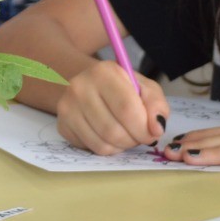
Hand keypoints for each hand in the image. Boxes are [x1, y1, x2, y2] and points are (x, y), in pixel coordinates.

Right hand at [55, 61, 169, 154]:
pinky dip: (108, 149)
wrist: (91, 85)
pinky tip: (111, 137)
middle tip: (139, 135)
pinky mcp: (63, 125)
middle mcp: (80, 87)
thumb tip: (156, 129)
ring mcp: (67, 107)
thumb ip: (156, 105)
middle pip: (113, 131)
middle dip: (133, 140)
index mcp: (104, 72)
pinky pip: (92, 149)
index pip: (126, 109)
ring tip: (126, 134)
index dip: (143, 129)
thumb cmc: (122, 87)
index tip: (151, 133)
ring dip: (122, 146)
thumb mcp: (145, 88)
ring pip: (103, 144)